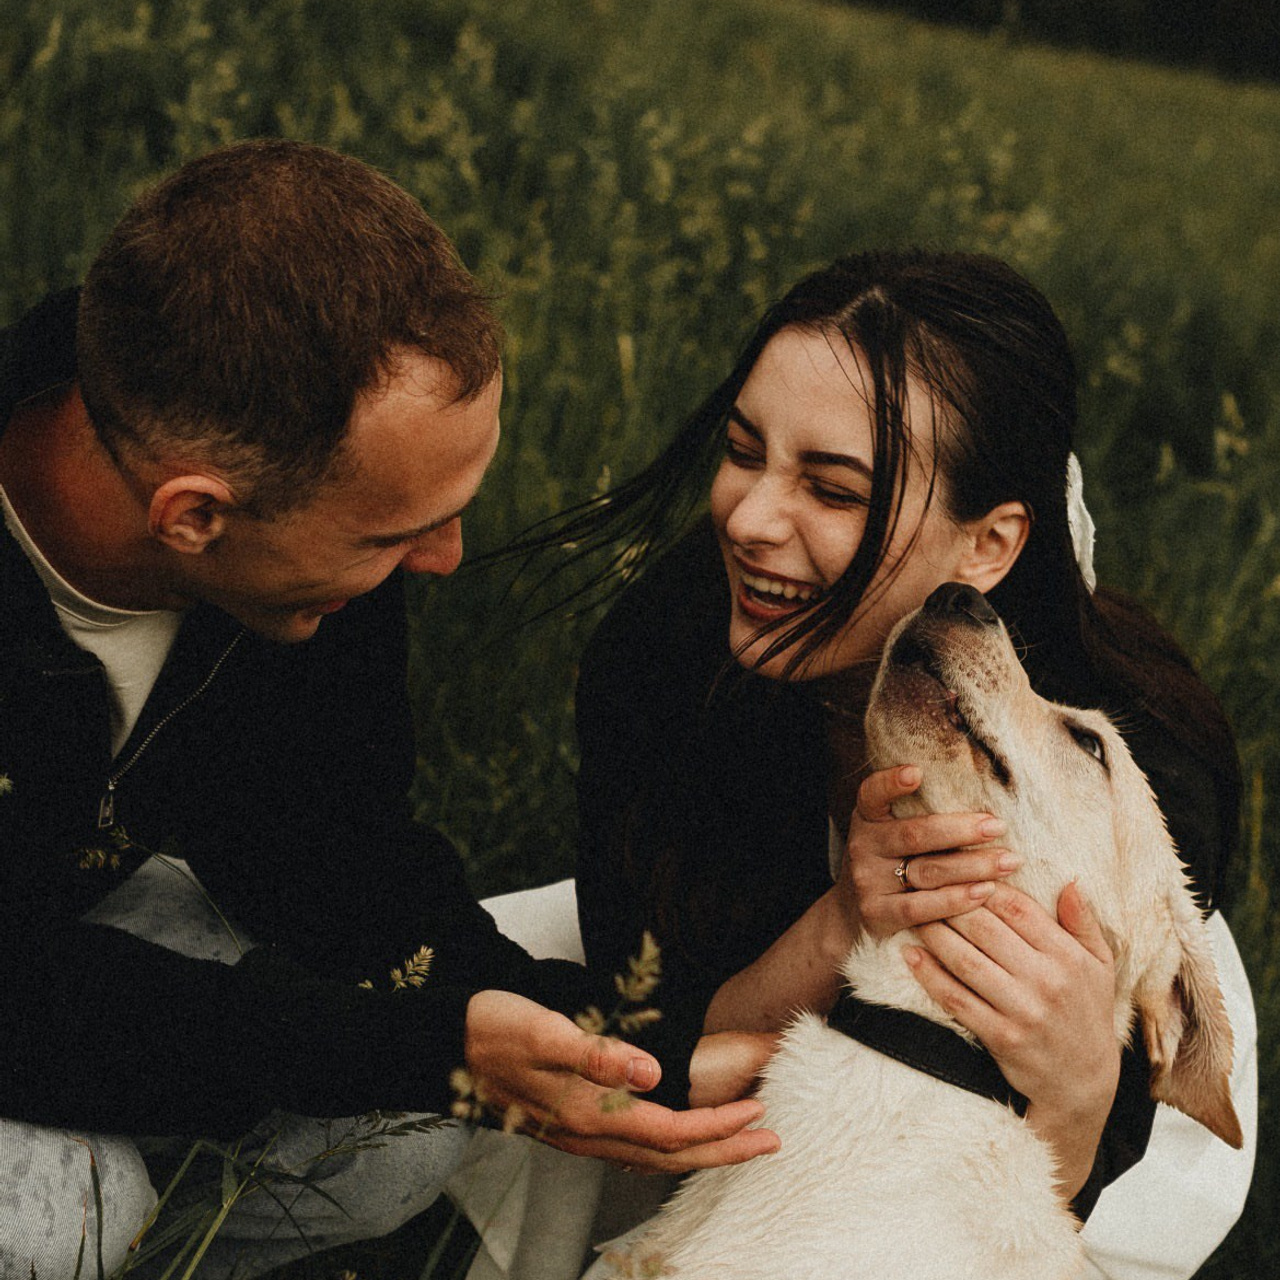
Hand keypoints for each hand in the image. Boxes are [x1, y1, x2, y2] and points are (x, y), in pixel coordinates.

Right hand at [464, 990, 780, 1172]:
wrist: (446, 1045)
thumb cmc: (497, 1030)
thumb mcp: (546, 1031)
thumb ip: (597, 1054)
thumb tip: (653, 1070)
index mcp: (591, 1114)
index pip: (672, 1131)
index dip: (719, 1127)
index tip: (760, 1114)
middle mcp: (589, 1134)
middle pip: (671, 1156)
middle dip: (725, 1150)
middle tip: (772, 1142)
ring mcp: (578, 1134)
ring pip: (653, 1156)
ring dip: (700, 1150)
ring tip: (738, 1140)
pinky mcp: (569, 1124)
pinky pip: (632, 1148)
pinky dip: (666, 1146)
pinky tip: (672, 1137)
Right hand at [838, 765, 1017, 939]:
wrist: (851, 914)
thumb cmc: (889, 863)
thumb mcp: (890, 833)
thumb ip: (918, 814)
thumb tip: (981, 791)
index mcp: (867, 819)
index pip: (872, 794)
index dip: (891, 782)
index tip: (916, 771)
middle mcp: (862, 846)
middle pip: (914, 835)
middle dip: (961, 830)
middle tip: (998, 826)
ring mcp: (867, 881)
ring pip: (926, 871)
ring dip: (973, 866)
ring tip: (1009, 861)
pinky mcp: (876, 914)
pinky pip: (921, 908)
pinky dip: (956, 899)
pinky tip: (986, 891)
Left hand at [903, 881, 1119, 1198]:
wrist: (1083, 1083)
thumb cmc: (1087, 1013)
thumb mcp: (1100, 966)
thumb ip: (1082, 923)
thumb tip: (1068, 881)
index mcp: (1068, 957)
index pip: (1018, 907)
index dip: (983, 883)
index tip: (957, 870)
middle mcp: (1047, 980)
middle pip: (985, 927)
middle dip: (949, 901)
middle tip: (921, 883)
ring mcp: (1023, 1010)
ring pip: (966, 960)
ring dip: (933, 933)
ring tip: (912, 913)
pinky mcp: (1001, 1037)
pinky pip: (956, 999)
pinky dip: (930, 975)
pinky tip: (911, 954)